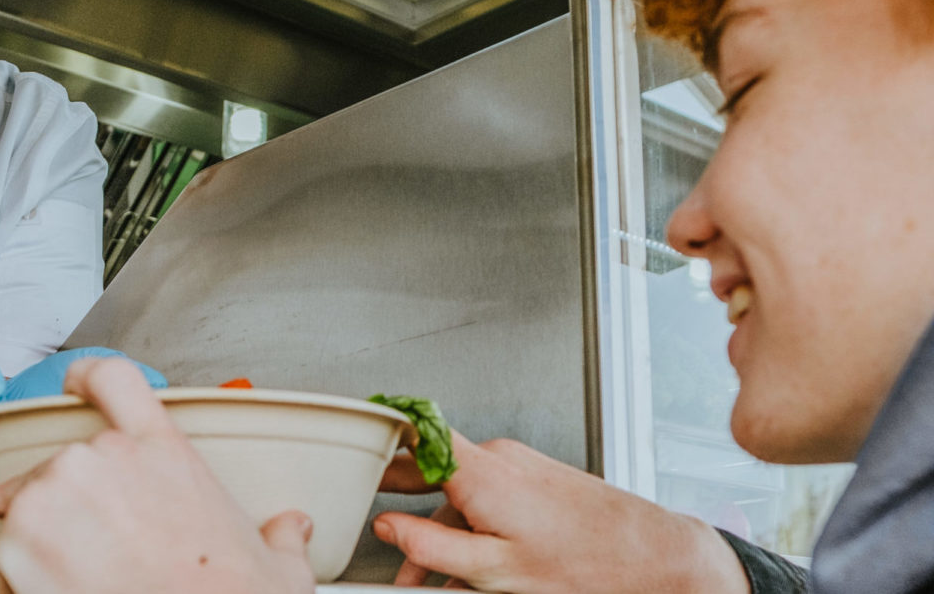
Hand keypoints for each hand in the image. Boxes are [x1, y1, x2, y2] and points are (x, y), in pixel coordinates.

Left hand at [0, 357, 315, 593]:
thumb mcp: (277, 566)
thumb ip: (280, 535)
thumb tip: (293, 528)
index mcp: (162, 449)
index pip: (113, 379)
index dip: (86, 377)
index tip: (73, 386)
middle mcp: (103, 459)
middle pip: (64, 458)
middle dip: (65, 496)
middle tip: (84, 540)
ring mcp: (54, 496)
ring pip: (26, 501)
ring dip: (37, 533)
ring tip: (72, 574)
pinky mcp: (16, 544)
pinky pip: (1, 552)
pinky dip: (13, 575)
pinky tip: (50, 592)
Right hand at [372, 432, 749, 592]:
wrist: (655, 557)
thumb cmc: (587, 567)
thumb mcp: (495, 572)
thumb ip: (432, 549)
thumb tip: (388, 529)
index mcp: (481, 473)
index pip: (414, 431)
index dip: (378, 431)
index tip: (351, 437)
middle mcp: (497, 457)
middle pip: (429, 465)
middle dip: (396, 497)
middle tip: (366, 513)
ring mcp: (517, 464)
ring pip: (457, 490)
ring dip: (434, 527)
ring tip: (420, 577)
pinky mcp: (533, 476)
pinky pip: (484, 494)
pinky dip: (465, 524)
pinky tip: (463, 564)